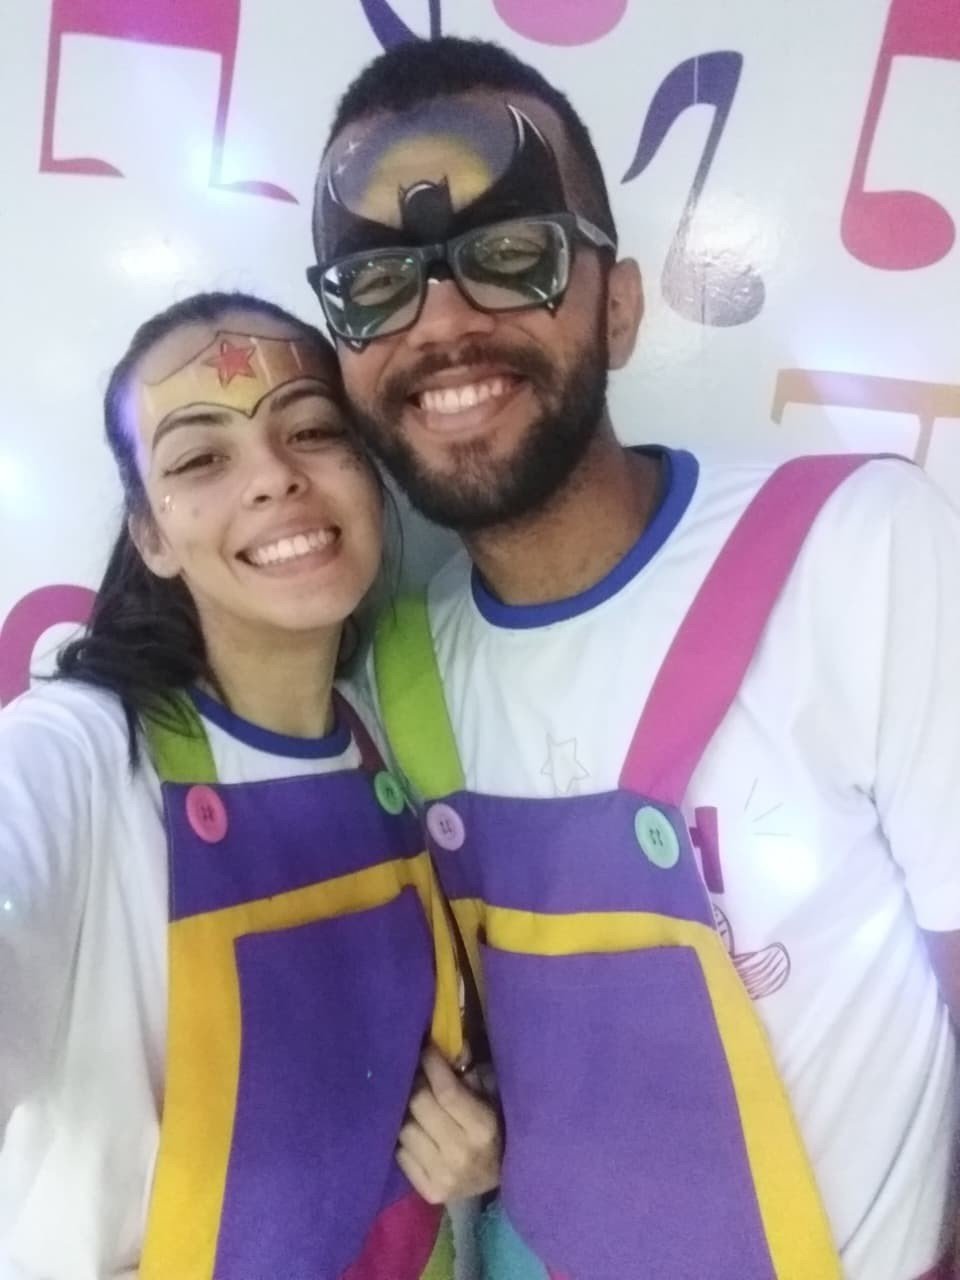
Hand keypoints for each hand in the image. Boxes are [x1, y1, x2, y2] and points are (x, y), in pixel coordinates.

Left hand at [396, 1045, 501, 1203]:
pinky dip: (405, 1139)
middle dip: (416, 1084)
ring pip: (404, 1129)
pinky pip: (400, 1153)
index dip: (431, 1066)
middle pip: (419, 1106)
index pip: (446, 1092)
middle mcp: (461, 1155)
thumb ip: (468, 1073)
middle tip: (417, 1076)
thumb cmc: (493, 1129)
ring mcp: (443, 1177)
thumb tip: (448, 1042)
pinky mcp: (428, 1192)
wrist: (496, 1181)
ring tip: (415, 1107)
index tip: (425, 1050)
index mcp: (482, 1129)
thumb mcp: (489, 1098)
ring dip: (407, 1113)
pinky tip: (416, 1133)